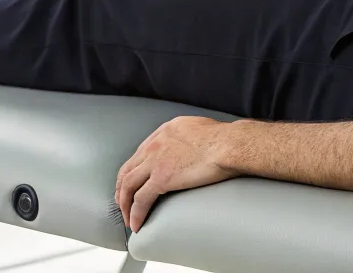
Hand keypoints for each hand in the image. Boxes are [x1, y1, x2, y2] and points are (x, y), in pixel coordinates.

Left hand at [115, 116, 238, 231]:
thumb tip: (196, 145)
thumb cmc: (227, 138)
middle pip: (128, 169)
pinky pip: (141, 200)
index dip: (133, 171)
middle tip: (123, 203)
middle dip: (122, 189)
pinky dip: (136, 214)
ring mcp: (156, 160)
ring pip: (128, 185)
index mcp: (166, 131)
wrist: (231, 144)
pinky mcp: (161, 178)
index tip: (133, 183)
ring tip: (128, 218)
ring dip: (125, 205)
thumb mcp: (202, 128)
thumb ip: (190, 137)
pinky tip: (137, 224)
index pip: (140, 153)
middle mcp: (156, 143)